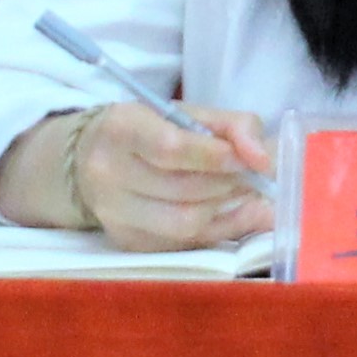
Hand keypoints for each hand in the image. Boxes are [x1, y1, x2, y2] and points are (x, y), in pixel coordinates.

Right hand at [18, 99, 271, 248]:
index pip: (170, 148)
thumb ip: (235, 126)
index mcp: (121, 129)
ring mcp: (113, 214)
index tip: (249, 159)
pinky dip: (216, 229)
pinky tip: (228, 212)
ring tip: (243, 192)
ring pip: (185, 223)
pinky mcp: (126, 241)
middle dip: (230, 184)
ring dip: (226, 209)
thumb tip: (265, 161)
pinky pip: (183, 243)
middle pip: (183, 190)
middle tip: (254, 176)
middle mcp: (108, 174)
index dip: (216, 157)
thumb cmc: (150, 131)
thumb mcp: (189, 113)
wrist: (91, 160)